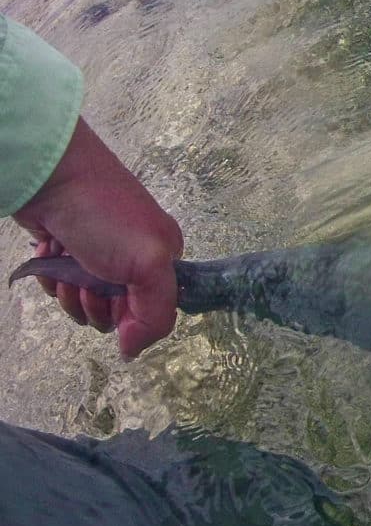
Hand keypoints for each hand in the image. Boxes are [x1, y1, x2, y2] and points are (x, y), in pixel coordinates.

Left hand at [13, 118, 183, 357]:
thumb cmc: (105, 217)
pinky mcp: (67, 247)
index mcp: (164, 259)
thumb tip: (132, 352)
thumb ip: (155, 316)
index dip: (128, 316)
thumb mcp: (148, 265)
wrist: (52, 174)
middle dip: (95, 304)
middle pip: (115, 310)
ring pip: (84, 299)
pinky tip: (50, 256)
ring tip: (63, 267)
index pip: (152, 311)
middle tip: (85, 281)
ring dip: (69, 292)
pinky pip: (61, 281)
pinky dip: (51, 276)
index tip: (112, 298)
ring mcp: (98, 252)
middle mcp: (135, 257)